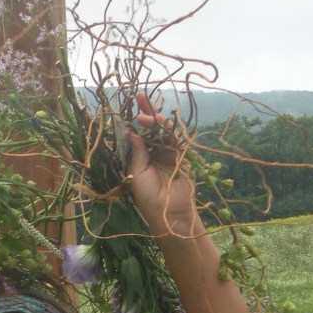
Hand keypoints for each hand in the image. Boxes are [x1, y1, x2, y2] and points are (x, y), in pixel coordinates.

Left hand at [126, 93, 197, 235]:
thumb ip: (137, 153)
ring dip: (159, 122)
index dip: (136, 121)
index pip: (138, 134)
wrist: (169, 214)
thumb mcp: (137, 174)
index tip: (130, 106)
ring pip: (165, 132)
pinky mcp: (182, 157)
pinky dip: (173, 131)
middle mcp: (154, 153)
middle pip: (152, 129)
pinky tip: (164, 123)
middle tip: (142, 99)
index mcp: (141, 157)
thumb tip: (131, 132)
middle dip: (148, 113)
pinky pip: (178, 141)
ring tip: (150, 115)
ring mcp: (169, 154)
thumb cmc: (149, 198)